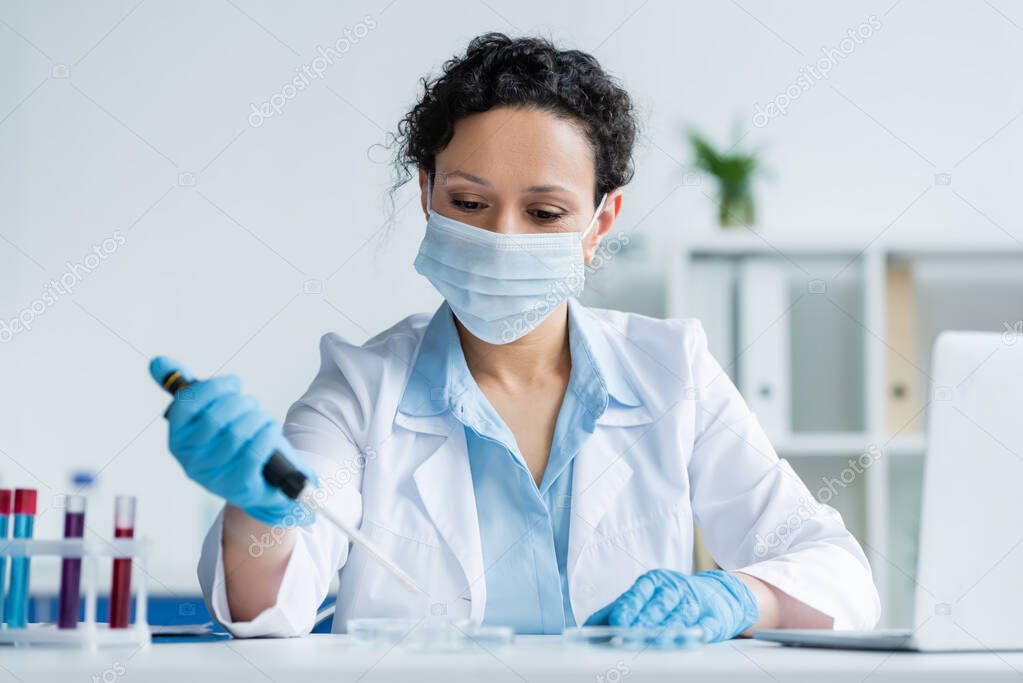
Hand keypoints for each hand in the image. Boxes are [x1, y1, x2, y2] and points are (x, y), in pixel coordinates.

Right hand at [149, 356, 316, 526]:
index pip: (186, 404)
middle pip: (215, 417)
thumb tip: (158, 361)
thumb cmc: (238, 442)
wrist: (266, 482)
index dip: (214, 387)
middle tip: (252, 404)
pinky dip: (268, 434)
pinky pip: (255, 451)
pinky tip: (271, 431)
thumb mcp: (213, 415)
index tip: (234, 384)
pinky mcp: (239, 487)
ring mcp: (213, 477)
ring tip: (263, 419)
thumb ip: (189, 390)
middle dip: (241, 403)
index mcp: (178, 439)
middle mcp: (190, 460)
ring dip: (258, 418)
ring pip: (237, 433)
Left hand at [584, 569, 759, 642]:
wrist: (715, 596)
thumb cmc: (671, 599)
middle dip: (645, 620)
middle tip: (631, 635)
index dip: (629, 607)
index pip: (639, 592)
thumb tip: (588, 626)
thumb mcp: (644, 597)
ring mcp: (694, 603)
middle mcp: (674, 589)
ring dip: (667, 630)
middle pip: (659, 604)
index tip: (617, 621)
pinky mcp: (712, 618)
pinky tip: (687, 639)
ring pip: (681, 615)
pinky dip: (696, 633)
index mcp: (654, 582)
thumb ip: (616, 610)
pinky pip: (704, 626)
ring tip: (654, 642)